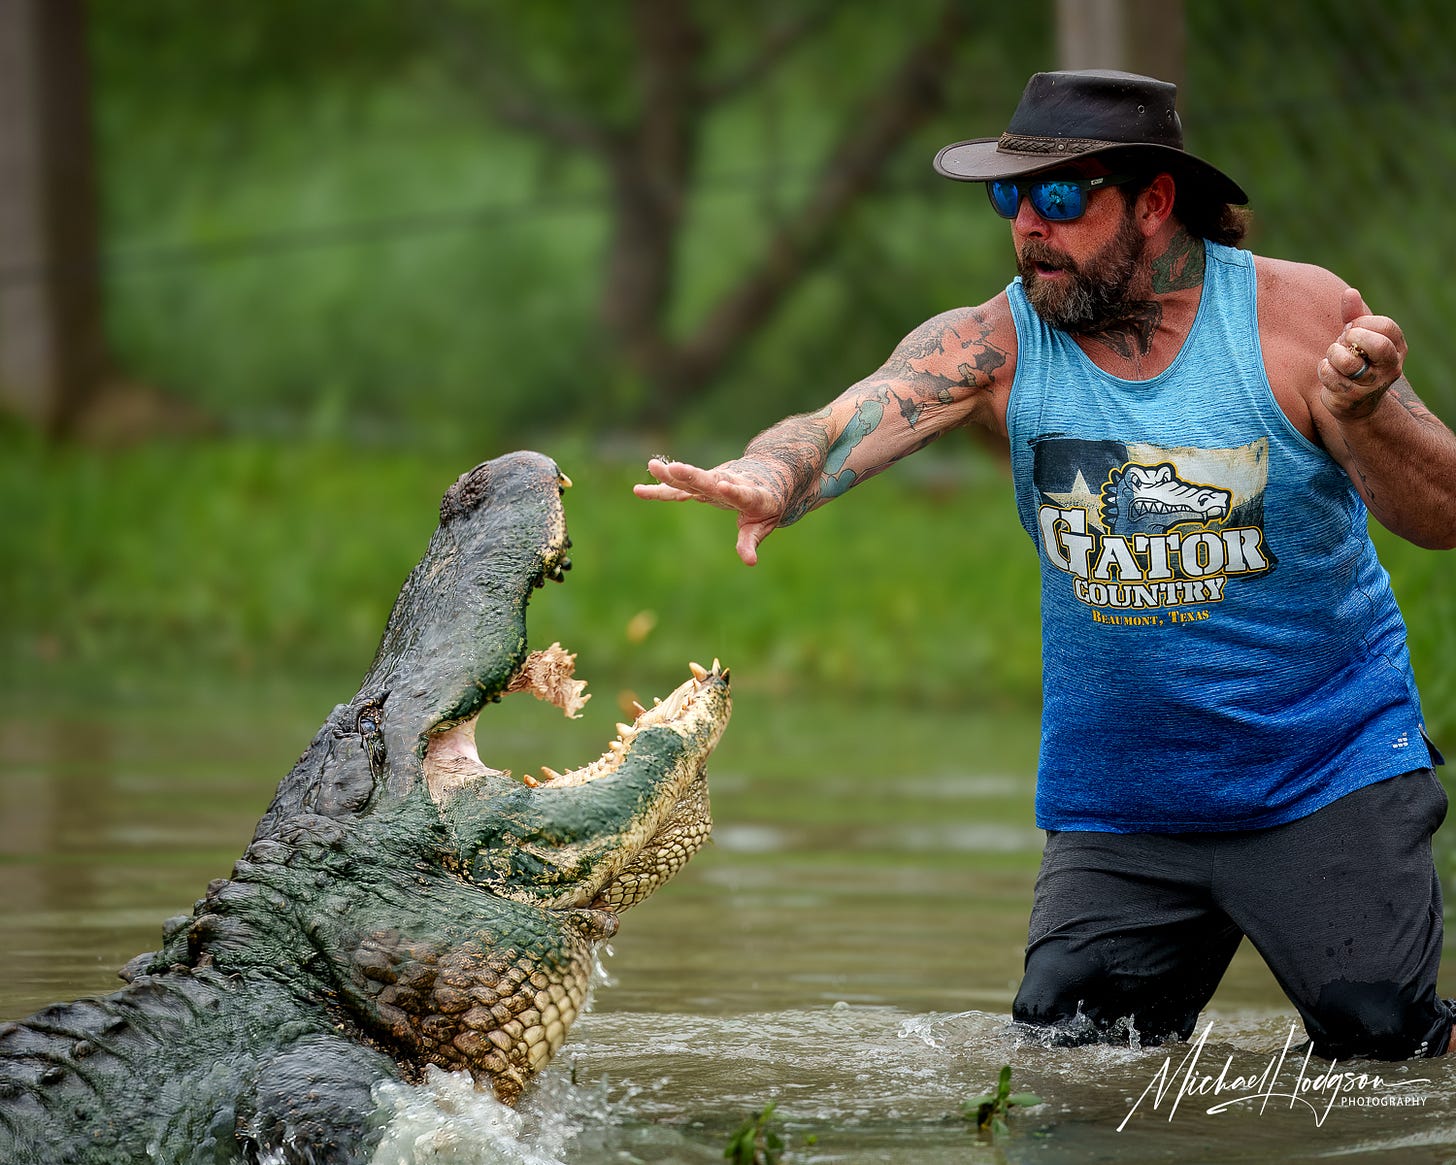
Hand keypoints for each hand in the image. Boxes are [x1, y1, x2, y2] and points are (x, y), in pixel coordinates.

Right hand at [633, 458, 784, 565]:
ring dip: (674, 474)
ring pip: (693, 479)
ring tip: (653, 466)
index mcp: (751, 495)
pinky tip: (639, 490)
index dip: (733, 491)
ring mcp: (713, 482)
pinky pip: (680, 489)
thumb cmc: (766, 504)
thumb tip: (749, 562)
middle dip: (692, 475)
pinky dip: (661, 490)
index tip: (722, 486)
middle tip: (674, 468)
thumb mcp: (764, 524)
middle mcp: (729, 484)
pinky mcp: (701, 485)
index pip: (741, 493)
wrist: (765, 474)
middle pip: (710, 480)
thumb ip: (751, 541)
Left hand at [1317, 287, 1406, 421]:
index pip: (1387, 327)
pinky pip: (1330, 376)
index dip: (1364, 323)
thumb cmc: (1357, 361)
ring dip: (1333, 353)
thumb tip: (1350, 292)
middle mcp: (1390, 367)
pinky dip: (1323, 369)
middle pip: (1378, 346)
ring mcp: (1372, 385)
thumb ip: (1354, 315)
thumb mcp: (1359, 337)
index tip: (1352, 327)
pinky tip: (1327, 370)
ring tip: (1333, 356)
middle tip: (1344, 339)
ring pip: (1348, 362)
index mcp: (1397, 348)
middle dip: (1354, 337)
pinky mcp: (1351, 398)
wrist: (1354, 403)